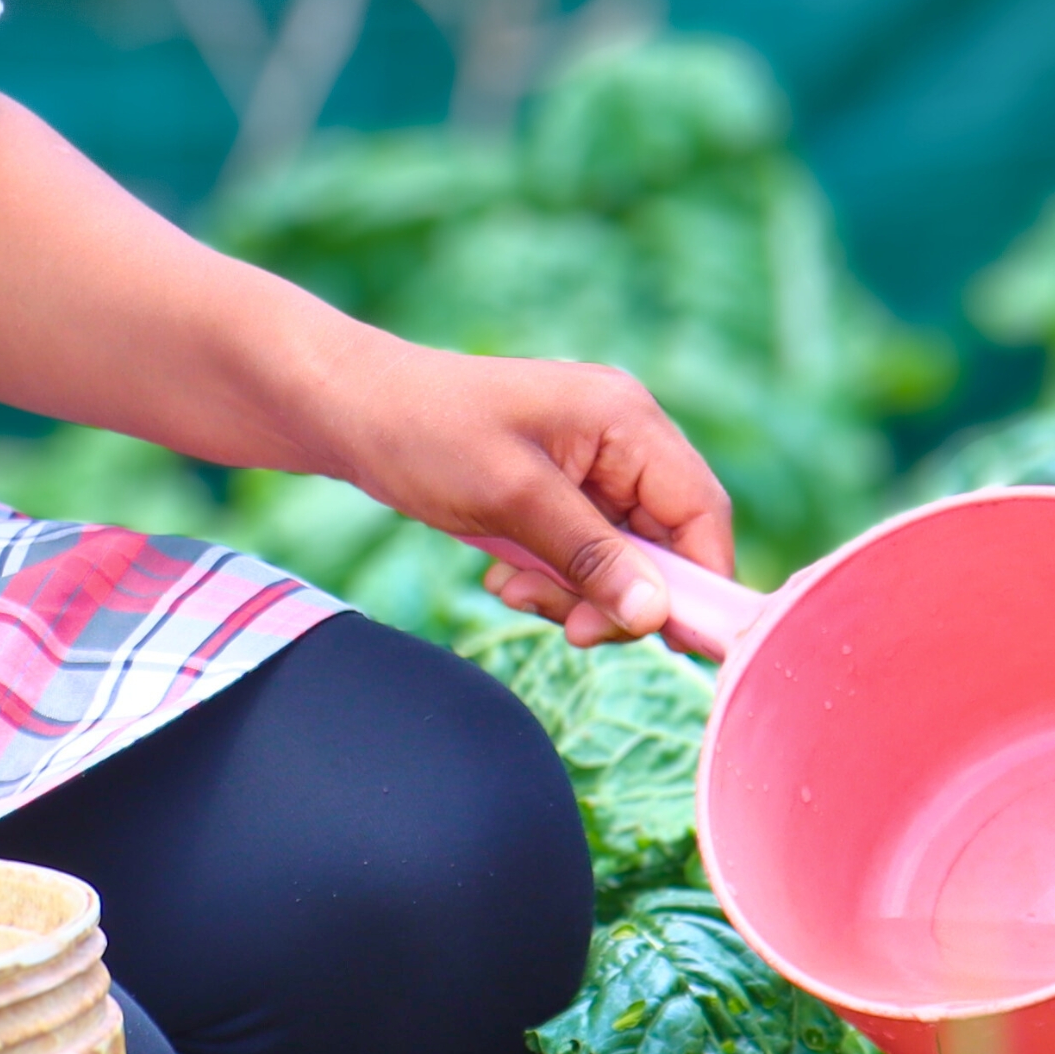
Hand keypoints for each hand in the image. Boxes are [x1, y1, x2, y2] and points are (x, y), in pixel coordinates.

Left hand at [299, 334, 737, 648]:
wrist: (354, 412)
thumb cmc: (428, 435)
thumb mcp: (512, 500)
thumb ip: (591, 557)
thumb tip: (656, 616)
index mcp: (626, 419)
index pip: (700, 511)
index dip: (698, 581)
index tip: (669, 640)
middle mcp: (622, 437)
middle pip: (666, 542)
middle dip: (619, 594)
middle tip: (571, 629)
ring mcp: (593, 464)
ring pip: (624, 558)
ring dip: (578, 591)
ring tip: (514, 592)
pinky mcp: (562, 489)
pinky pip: (585, 552)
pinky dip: (555, 578)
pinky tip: (504, 577)